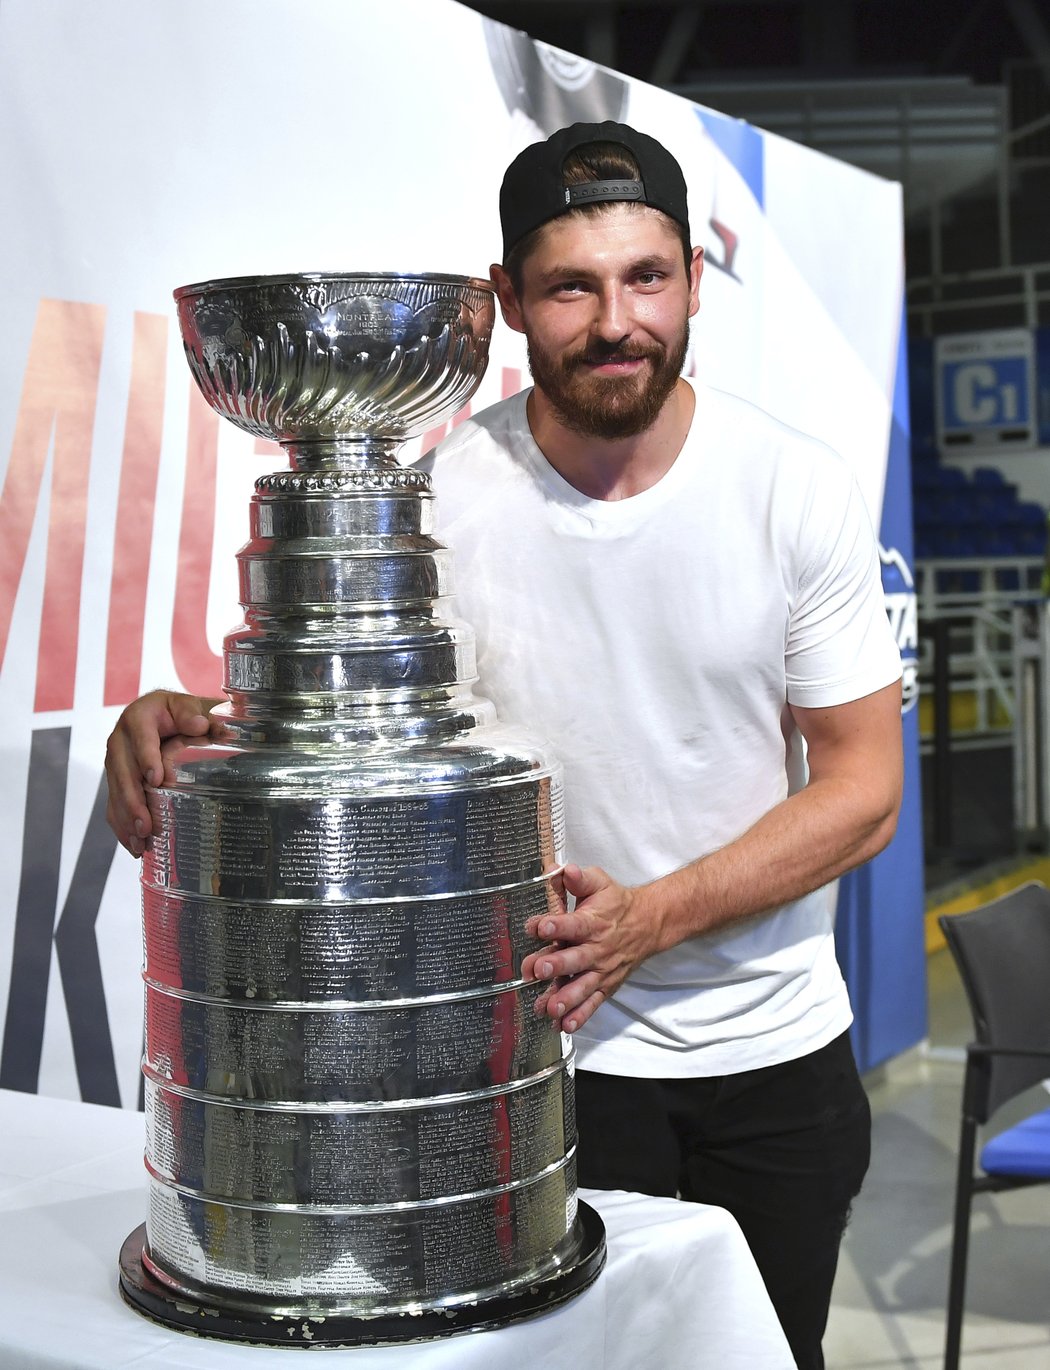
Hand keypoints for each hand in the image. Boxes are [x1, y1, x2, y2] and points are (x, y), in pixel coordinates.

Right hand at [104, 690, 222, 855]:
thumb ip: (195, 714)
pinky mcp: (116, 778)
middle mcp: (121, 739)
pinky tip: (133, 844)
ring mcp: (115, 760)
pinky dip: (122, 825)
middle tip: (146, 824)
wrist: (164, 714)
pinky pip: (114, 803)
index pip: (141, 737)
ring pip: (116, 791)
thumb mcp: (189, 706)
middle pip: (123, 771)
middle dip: (133, 800)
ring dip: (126, 818)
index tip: (156, 780)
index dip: (147, 758)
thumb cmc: (180, 712)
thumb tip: (201, 725)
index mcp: (139, 716)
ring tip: (139, 842)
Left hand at [521, 863, 659, 1033]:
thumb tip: (563, 869)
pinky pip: (593, 1004)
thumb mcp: (599, 882)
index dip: (556, 925)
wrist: (648, 924)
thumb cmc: (615, 903)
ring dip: (566, 998)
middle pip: (576, 959)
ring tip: (549, 1007)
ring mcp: (601, 971)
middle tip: (538, 970)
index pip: (573, 924)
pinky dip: (580, 1016)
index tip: (538, 926)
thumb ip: (579, 877)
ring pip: (583, 987)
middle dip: (557, 965)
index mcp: (592, 921)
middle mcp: (597, 949)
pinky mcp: (605, 987)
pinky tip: (563, 1026)